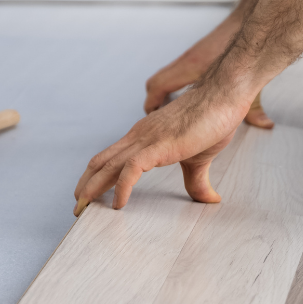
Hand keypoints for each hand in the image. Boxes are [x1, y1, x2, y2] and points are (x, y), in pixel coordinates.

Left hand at [75, 81, 251, 214]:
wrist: (225, 94)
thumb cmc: (213, 119)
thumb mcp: (200, 157)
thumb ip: (197, 179)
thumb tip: (209, 199)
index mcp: (145, 136)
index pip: (110, 158)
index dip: (95, 177)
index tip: (89, 196)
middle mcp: (139, 136)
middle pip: (100, 162)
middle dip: (86, 186)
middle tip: (77, 207)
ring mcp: (147, 139)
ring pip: (108, 166)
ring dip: (92, 189)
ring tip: (84, 208)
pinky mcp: (159, 145)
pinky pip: (131, 169)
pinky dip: (121, 188)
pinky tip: (119, 204)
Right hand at [144, 15, 274, 128]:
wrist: (248, 22)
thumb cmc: (246, 51)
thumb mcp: (250, 84)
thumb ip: (255, 107)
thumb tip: (264, 124)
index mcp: (193, 67)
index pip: (158, 86)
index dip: (152, 106)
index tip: (154, 120)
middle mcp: (187, 60)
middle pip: (155, 82)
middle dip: (153, 102)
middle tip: (159, 119)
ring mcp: (190, 56)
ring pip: (164, 76)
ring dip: (163, 94)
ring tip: (170, 111)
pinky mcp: (196, 53)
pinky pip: (174, 71)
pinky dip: (174, 85)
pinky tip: (188, 96)